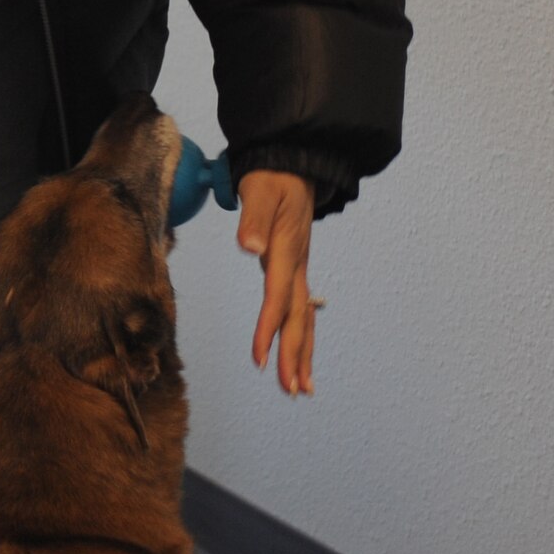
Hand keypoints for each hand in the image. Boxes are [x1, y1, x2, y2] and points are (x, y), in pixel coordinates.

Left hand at [236, 171, 318, 395]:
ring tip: (301, 389)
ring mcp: (299, 268)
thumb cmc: (272, 176)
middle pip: (297, 318)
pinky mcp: (295, 269)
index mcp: (287, 250)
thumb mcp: (260, 191)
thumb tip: (250, 248)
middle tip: (291, 391)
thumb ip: (255, 219)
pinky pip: (300, 310)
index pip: (278, 297)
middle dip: (293, 355)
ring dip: (302, 354)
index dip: (269, 328)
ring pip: (304, 319)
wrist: (295, 162)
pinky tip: (298, 356)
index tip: (260, 360)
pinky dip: (301, 337)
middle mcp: (297, 265)